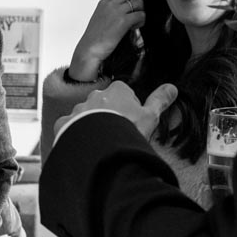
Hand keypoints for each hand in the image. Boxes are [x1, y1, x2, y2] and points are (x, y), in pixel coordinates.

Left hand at [54, 80, 177, 142]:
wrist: (103, 148)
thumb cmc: (129, 131)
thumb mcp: (150, 117)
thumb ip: (159, 101)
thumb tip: (172, 88)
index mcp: (117, 91)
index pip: (123, 93)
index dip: (128, 108)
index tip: (131, 122)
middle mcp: (95, 95)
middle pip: (103, 103)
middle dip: (108, 115)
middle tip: (117, 134)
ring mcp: (78, 108)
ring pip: (85, 115)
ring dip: (90, 125)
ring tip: (101, 143)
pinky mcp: (64, 122)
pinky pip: (68, 126)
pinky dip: (74, 134)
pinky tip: (83, 146)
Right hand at [66, 0, 144, 80]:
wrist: (89, 49)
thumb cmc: (93, 38)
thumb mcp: (99, 18)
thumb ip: (109, 11)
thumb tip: (122, 12)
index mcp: (104, 2)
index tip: (129, 8)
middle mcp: (110, 4)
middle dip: (137, 1)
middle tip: (135, 12)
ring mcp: (117, 11)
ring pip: (138, 2)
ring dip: (140, 11)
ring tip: (135, 21)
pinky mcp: (124, 21)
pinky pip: (141, 14)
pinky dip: (141, 21)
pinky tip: (134, 27)